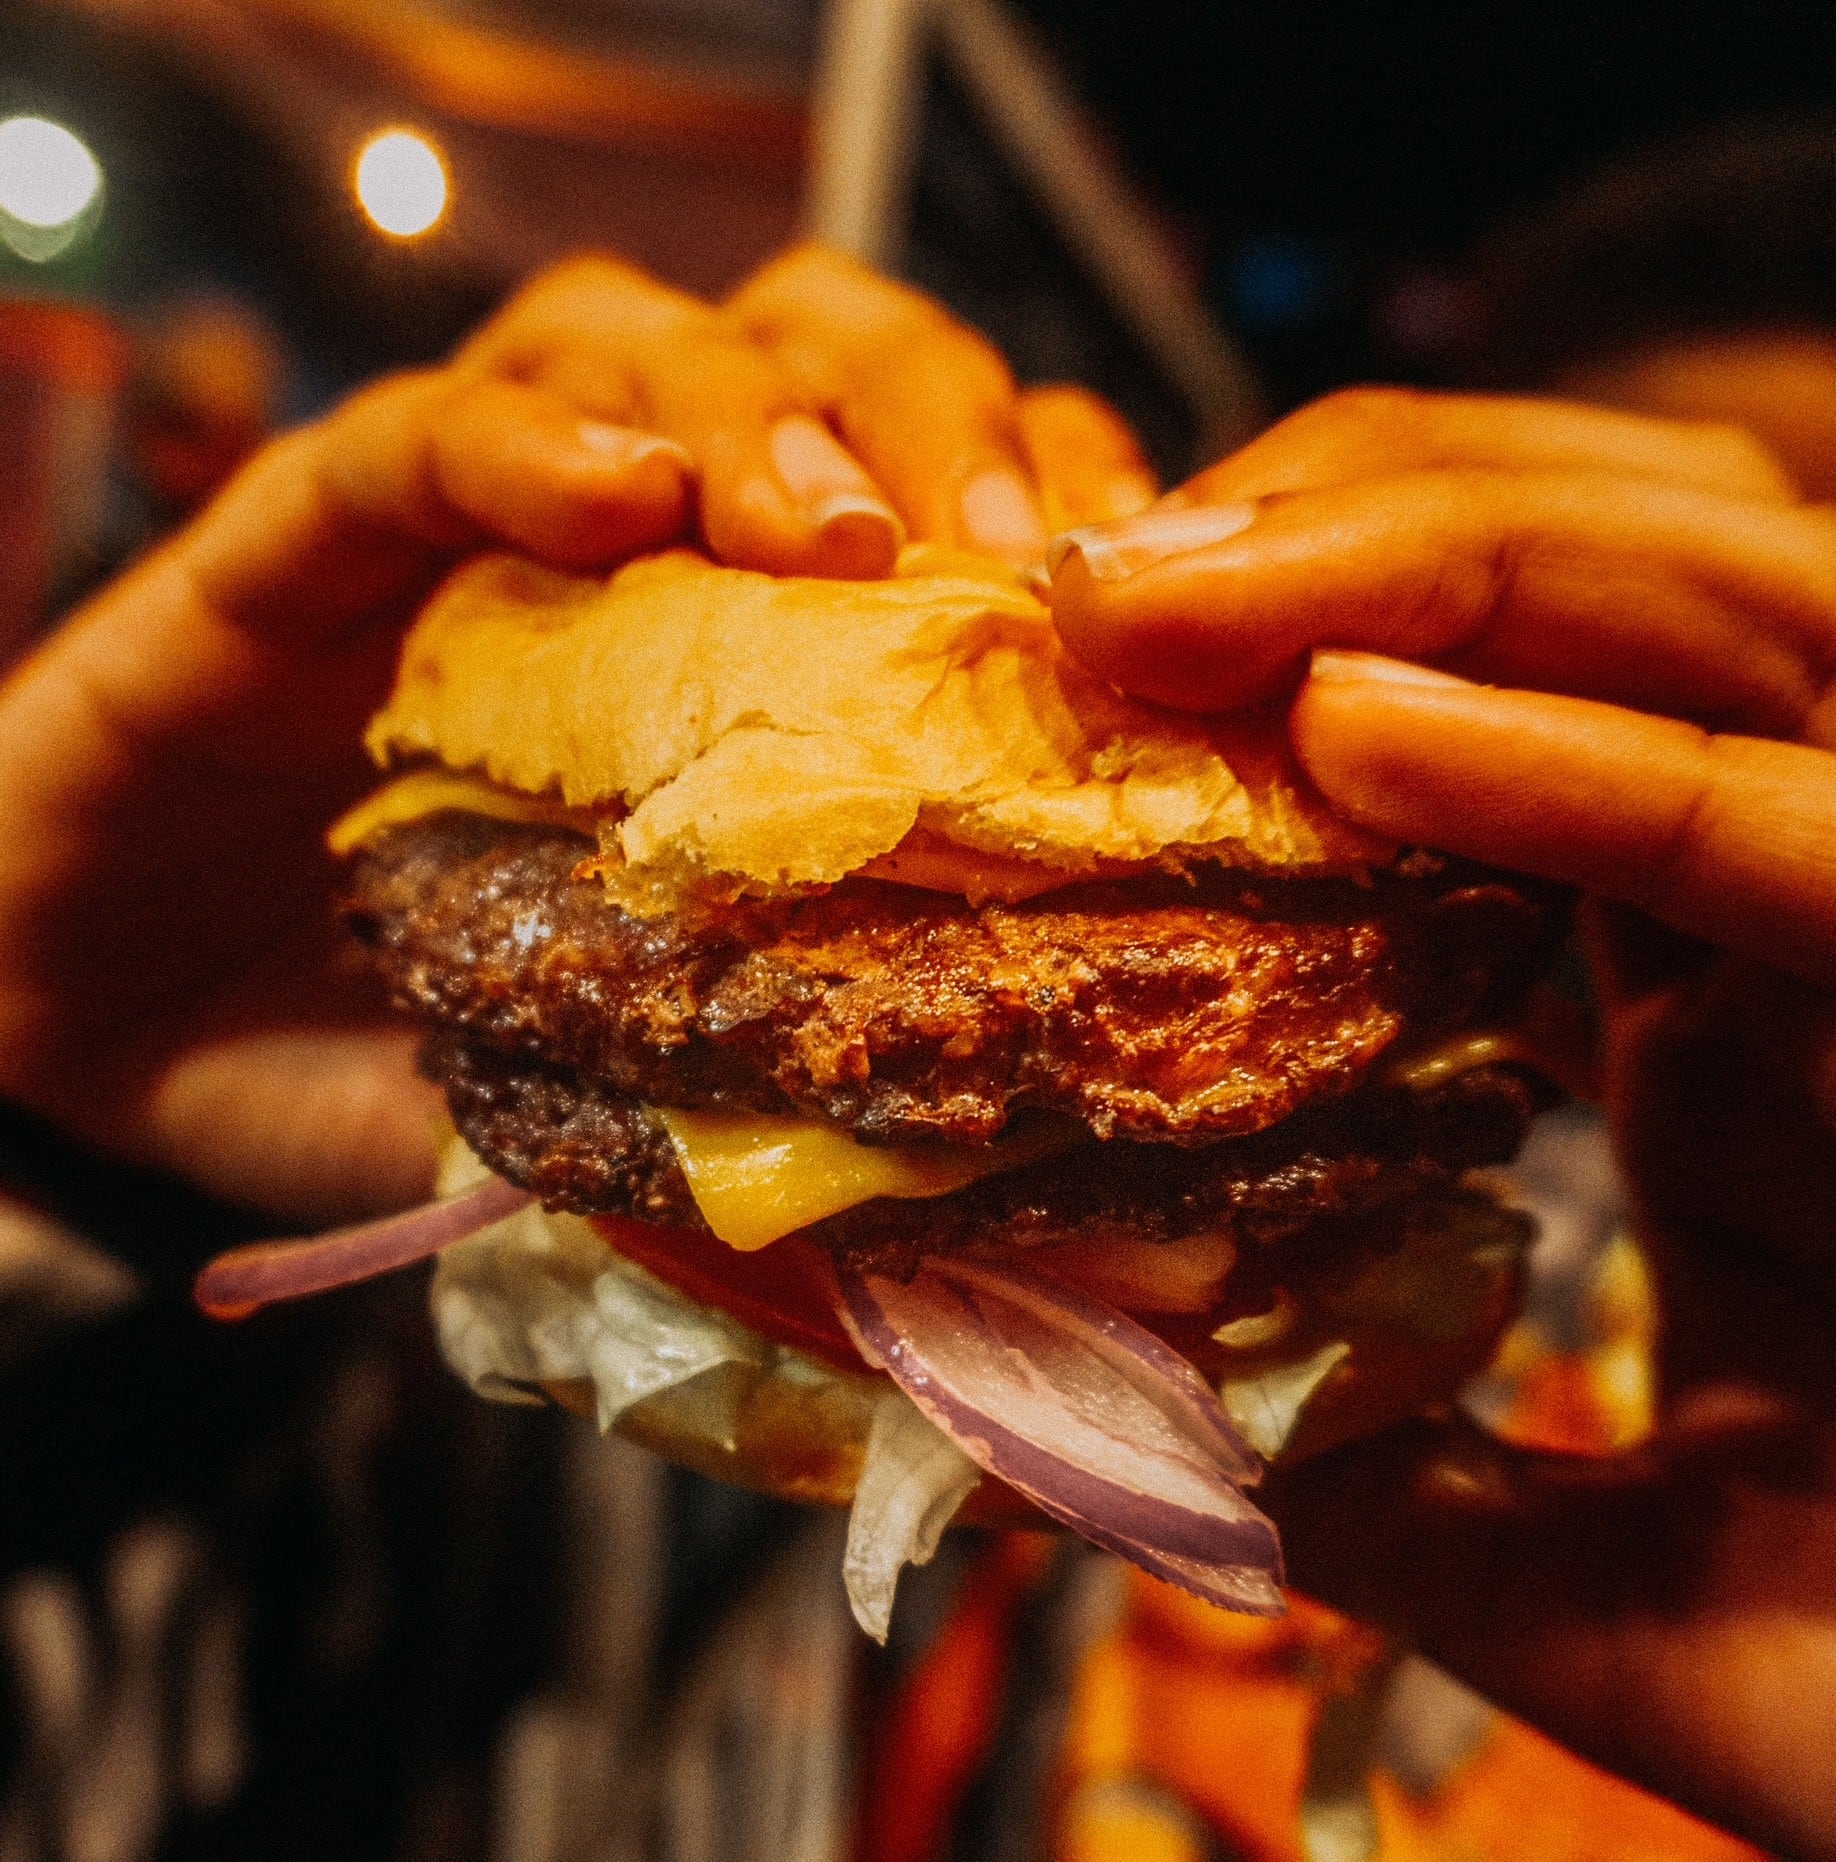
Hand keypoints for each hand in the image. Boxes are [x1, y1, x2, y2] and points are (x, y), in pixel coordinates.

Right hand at [0, 248, 1149, 1226]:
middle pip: (821, 359)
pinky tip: (614, 501)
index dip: (1053, 516)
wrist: (108, 1021)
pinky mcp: (294, 535)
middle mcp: (618, 551)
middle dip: (931, 426)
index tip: (1132, 613)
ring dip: (755, 414)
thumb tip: (1014, 1231)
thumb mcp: (623, 1091)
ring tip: (826, 536)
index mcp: (732, 655)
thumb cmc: (386, 1042)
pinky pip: (411, 437)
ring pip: (637, 340)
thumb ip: (779, 1122)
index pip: (934, 499)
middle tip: (1007, 556)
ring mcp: (460, 524)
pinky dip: (519, 448)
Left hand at [1049, 388, 1835, 1855]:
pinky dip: (1588, 775)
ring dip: (1431, 570)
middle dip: (1353, 532)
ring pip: (1733, 615)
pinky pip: (1815, 847)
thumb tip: (1151, 1419)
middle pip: (1624, 591)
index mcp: (1731, 1010)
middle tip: (1096, 581)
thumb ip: (1394, 1483)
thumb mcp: (1602, 1585)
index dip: (1307, 645)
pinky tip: (1359, 728)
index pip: (1528, 721)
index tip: (1092, 663)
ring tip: (1173, 599)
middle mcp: (1826, 920)